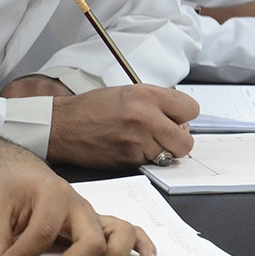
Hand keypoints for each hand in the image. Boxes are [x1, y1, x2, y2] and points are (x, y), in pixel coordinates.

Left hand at [0, 123, 153, 255]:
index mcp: (54, 195)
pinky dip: (142, 247)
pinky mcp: (99, 225)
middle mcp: (80, 205)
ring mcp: (93, 216)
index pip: (42, 232)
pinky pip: (131, 232)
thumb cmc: (11, 187)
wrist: (21, 173)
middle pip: (90, 242)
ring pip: (119, 237)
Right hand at [39, 85, 197, 167]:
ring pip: (169, 156)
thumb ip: (157, 103)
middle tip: (164, 135)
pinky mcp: (129, 160)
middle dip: (178, 140)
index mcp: (146, 96)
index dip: (184, 116)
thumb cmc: (92, 108)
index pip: (191, 110)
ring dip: (159, 150)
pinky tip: (128, 147)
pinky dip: (143, 157)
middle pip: (186, 141)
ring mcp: (137, 141)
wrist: (63, 126)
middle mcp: (145, 118)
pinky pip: (150, 163)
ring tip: (140, 140)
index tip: (176, 119)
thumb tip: (179, 120)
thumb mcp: (127, 92)